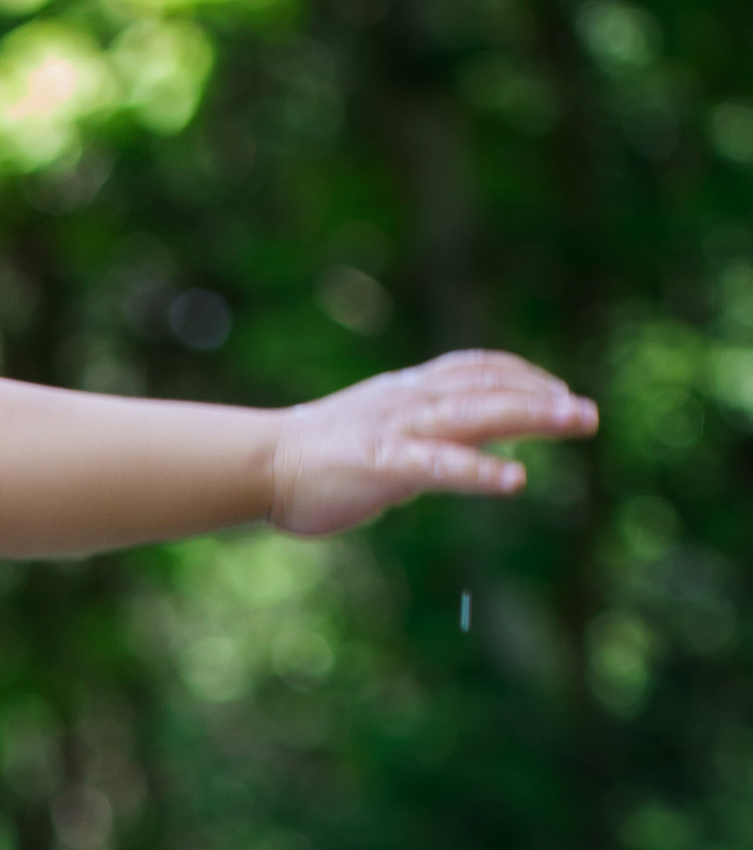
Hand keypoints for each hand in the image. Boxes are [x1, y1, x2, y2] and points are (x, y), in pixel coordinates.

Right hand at [268, 350, 596, 537]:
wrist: (258, 463)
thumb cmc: (315, 461)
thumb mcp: (378, 440)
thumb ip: (424, 445)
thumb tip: (465, 458)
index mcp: (407, 393)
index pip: (475, 370)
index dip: (521, 376)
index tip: (557, 389)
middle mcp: (411, 402)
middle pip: (490, 388)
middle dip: (545, 398)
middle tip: (590, 414)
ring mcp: (399, 430)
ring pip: (477, 414)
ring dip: (532, 416)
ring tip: (576, 423)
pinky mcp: (384, 465)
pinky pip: (441, 465)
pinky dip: (481, 470)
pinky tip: (516, 480)